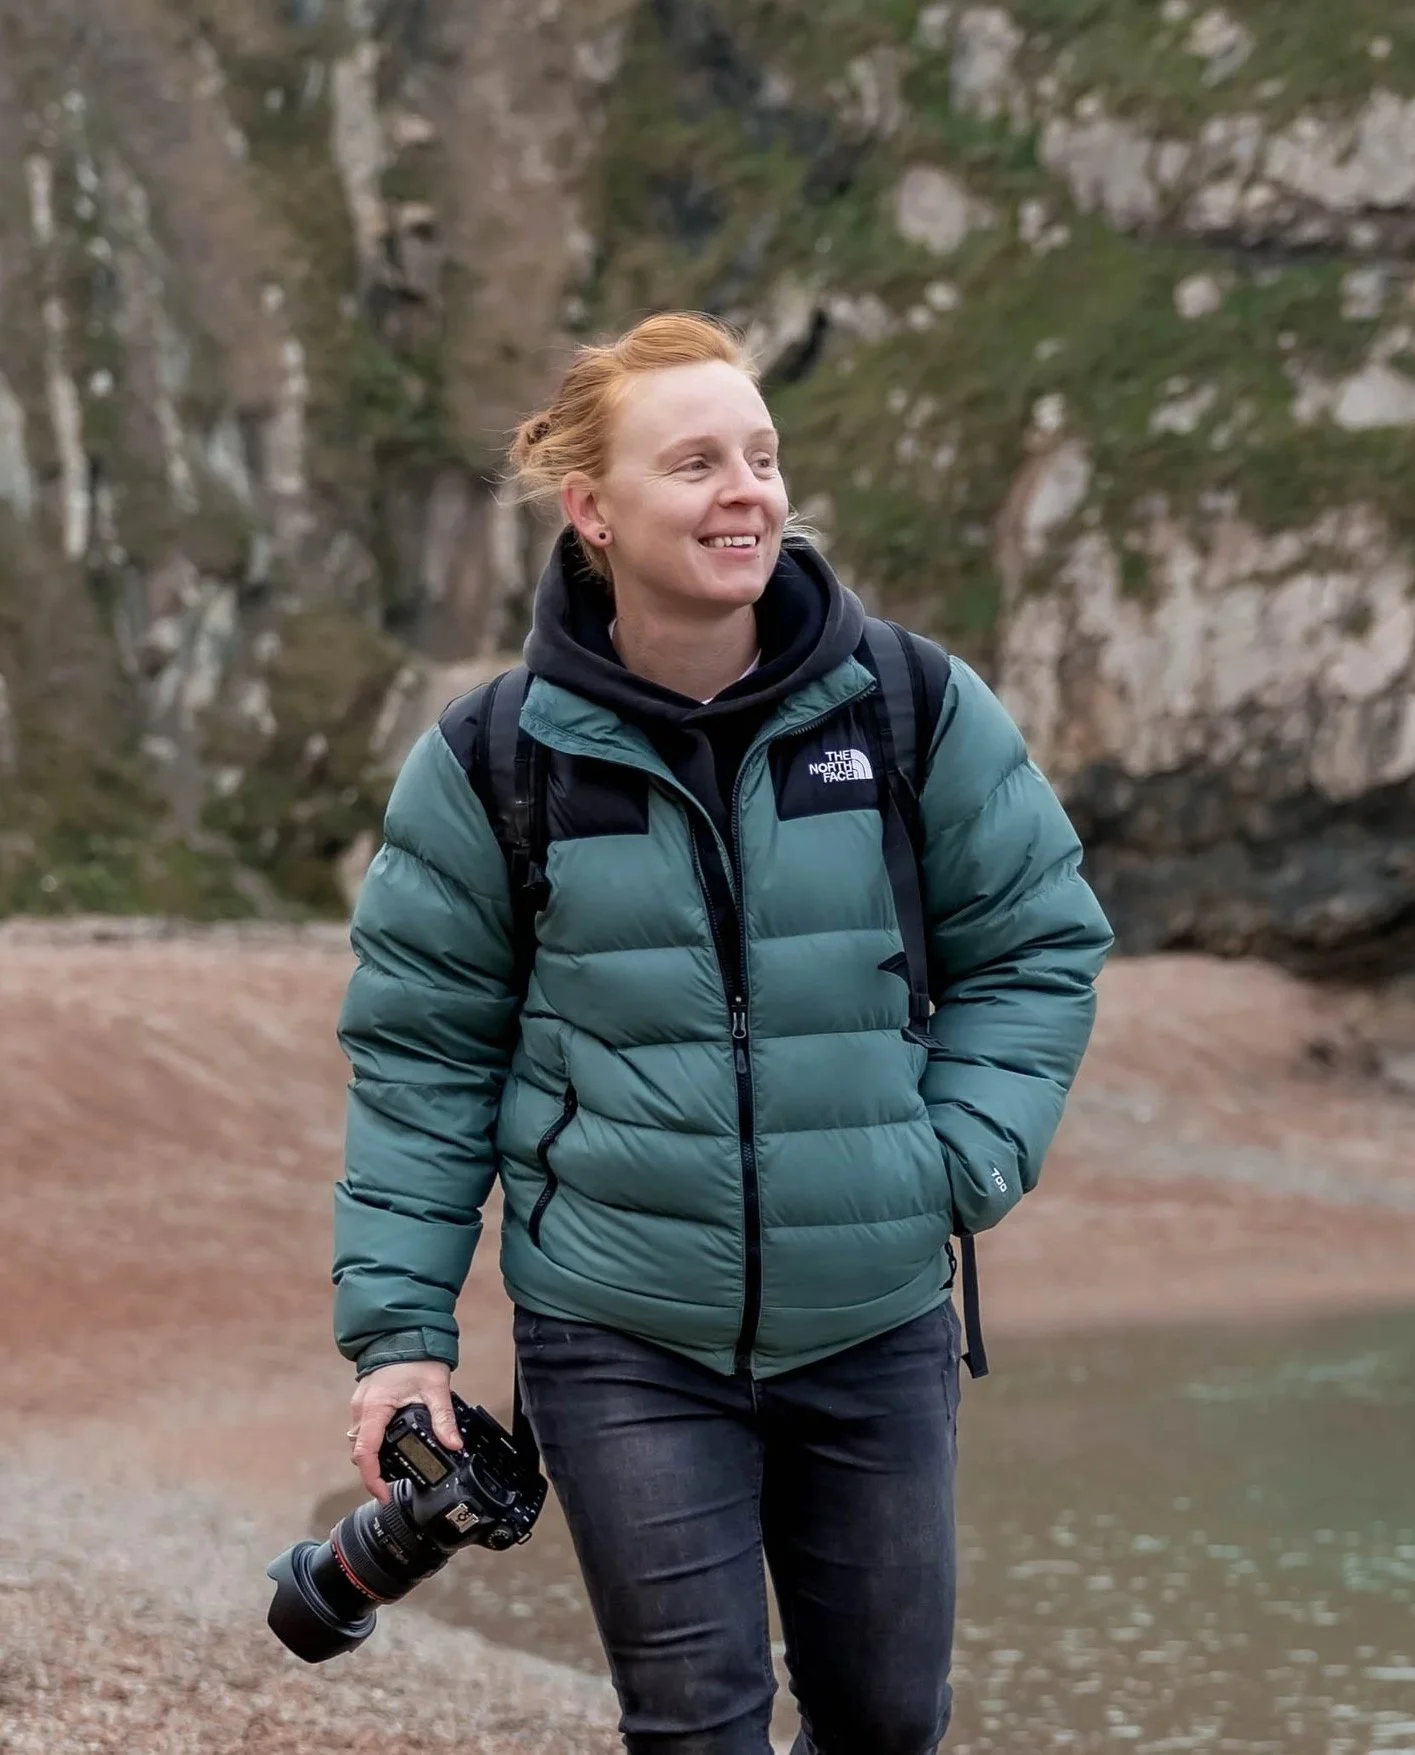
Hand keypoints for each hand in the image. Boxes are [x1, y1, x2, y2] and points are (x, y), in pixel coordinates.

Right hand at [347, 1361, 461, 1504]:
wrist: (403, 1332)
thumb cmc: (416, 1356)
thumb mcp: (435, 1388)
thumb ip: (443, 1418)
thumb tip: (454, 1444)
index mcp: (375, 1408)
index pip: (365, 1454)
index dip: (372, 1479)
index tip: (383, 1494)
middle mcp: (362, 1409)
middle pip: (360, 1452)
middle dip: (374, 1471)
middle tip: (393, 1484)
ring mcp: (361, 1405)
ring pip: (360, 1441)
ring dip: (373, 1457)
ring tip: (395, 1467)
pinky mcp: (366, 1402)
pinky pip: (364, 1430)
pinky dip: (374, 1442)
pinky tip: (393, 1444)